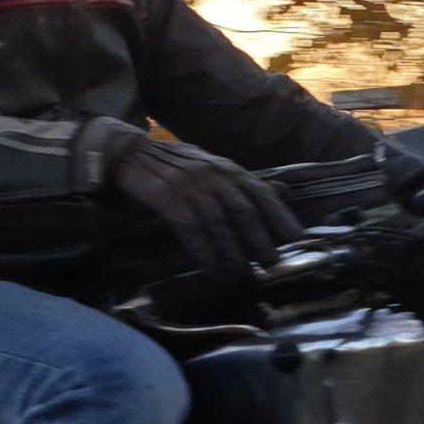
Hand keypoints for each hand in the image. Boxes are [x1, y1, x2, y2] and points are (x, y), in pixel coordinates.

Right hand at [98, 129, 300, 270]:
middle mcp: (212, 173)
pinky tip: (211, 267)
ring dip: (232, 249)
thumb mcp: (210, 167)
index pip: (260, 191)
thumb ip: (241, 183)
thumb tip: (281, 192)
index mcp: (226, 167)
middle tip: (271, 263)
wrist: (127, 152)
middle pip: (243, 209)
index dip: (280, 215)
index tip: (296, 237)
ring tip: (242, 272)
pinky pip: (190, 228)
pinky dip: (203, 250)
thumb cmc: (172, 165)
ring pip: (218, 221)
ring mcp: (189, 184)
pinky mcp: (166, 196)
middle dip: (260, 238)